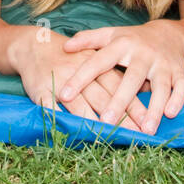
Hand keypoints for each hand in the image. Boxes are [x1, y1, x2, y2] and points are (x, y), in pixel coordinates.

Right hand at [13, 33, 147, 130]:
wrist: (36, 45)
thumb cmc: (72, 57)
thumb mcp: (96, 59)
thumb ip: (115, 77)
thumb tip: (146, 92)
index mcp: (97, 64)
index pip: (118, 87)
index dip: (132, 105)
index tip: (146, 123)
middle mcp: (80, 73)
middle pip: (102, 98)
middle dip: (119, 118)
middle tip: (134, 135)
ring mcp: (60, 81)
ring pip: (78, 104)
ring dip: (91, 122)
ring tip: (105, 138)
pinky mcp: (41, 90)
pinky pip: (50, 107)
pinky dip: (59, 118)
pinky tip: (68, 131)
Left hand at [59, 23, 183, 134]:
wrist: (168, 33)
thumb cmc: (131, 39)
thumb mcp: (110, 35)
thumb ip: (88, 39)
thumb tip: (65, 46)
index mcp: (122, 44)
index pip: (98, 62)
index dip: (81, 78)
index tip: (64, 95)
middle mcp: (143, 53)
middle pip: (131, 78)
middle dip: (120, 101)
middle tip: (105, 121)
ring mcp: (163, 63)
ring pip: (160, 85)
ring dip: (154, 107)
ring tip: (145, 129)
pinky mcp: (180, 71)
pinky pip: (182, 86)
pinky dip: (178, 99)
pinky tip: (170, 114)